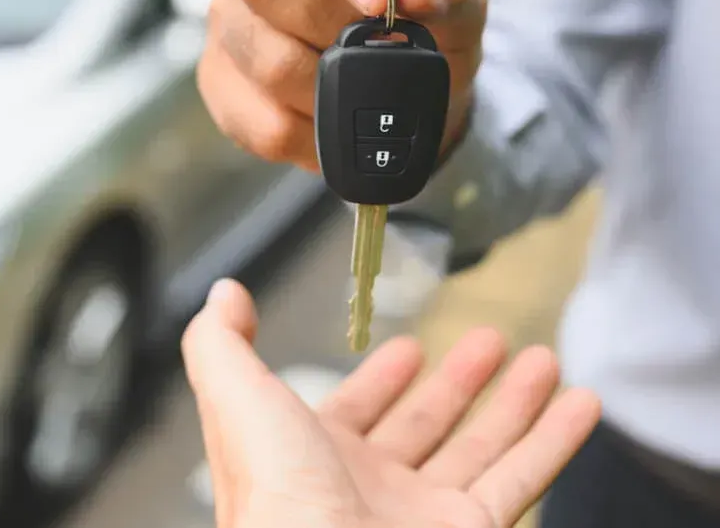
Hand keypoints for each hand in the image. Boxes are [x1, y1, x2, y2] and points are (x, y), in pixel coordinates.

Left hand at [181, 279, 600, 527]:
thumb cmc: (275, 501)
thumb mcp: (236, 401)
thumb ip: (222, 344)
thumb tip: (224, 295)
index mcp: (311, 454)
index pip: (355, 409)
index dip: (380, 379)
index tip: (409, 352)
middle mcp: (367, 485)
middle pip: (425, 424)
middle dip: (457, 382)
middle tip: (488, 342)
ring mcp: (421, 514)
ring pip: (480, 447)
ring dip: (514, 402)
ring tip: (542, 359)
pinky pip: (522, 478)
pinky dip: (554, 440)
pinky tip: (579, 404)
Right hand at [197, 0, 484, 172]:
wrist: (401, 91)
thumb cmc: (420, 26)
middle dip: (329, 25)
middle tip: (372, 51)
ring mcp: (229, 21)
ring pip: (263, 59)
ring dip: (328, 89)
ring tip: (362, 92)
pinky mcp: (220, 83)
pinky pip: (261, 122)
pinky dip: (313, 135)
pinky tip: (335, 123)